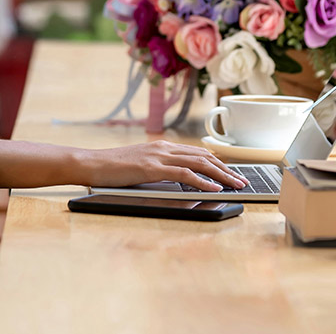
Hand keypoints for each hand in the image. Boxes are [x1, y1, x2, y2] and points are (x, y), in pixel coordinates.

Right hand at [87, 141, 247, 191]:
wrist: (93, 163)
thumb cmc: (113, 168)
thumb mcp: (141, 164)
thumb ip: (160, 167)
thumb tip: (178, 178)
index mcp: (162, 146)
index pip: (197, 152)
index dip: (218, 162)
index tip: (232, 172)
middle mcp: (164, 148)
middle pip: (203, 156)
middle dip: (226, 169)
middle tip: (242, 180)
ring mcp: (159, 157)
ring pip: (199, 164)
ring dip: (222, 175)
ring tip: (236, 184)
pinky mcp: (153, 168)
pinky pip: (184, 175)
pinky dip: (202, 181)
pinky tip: (214, 188)